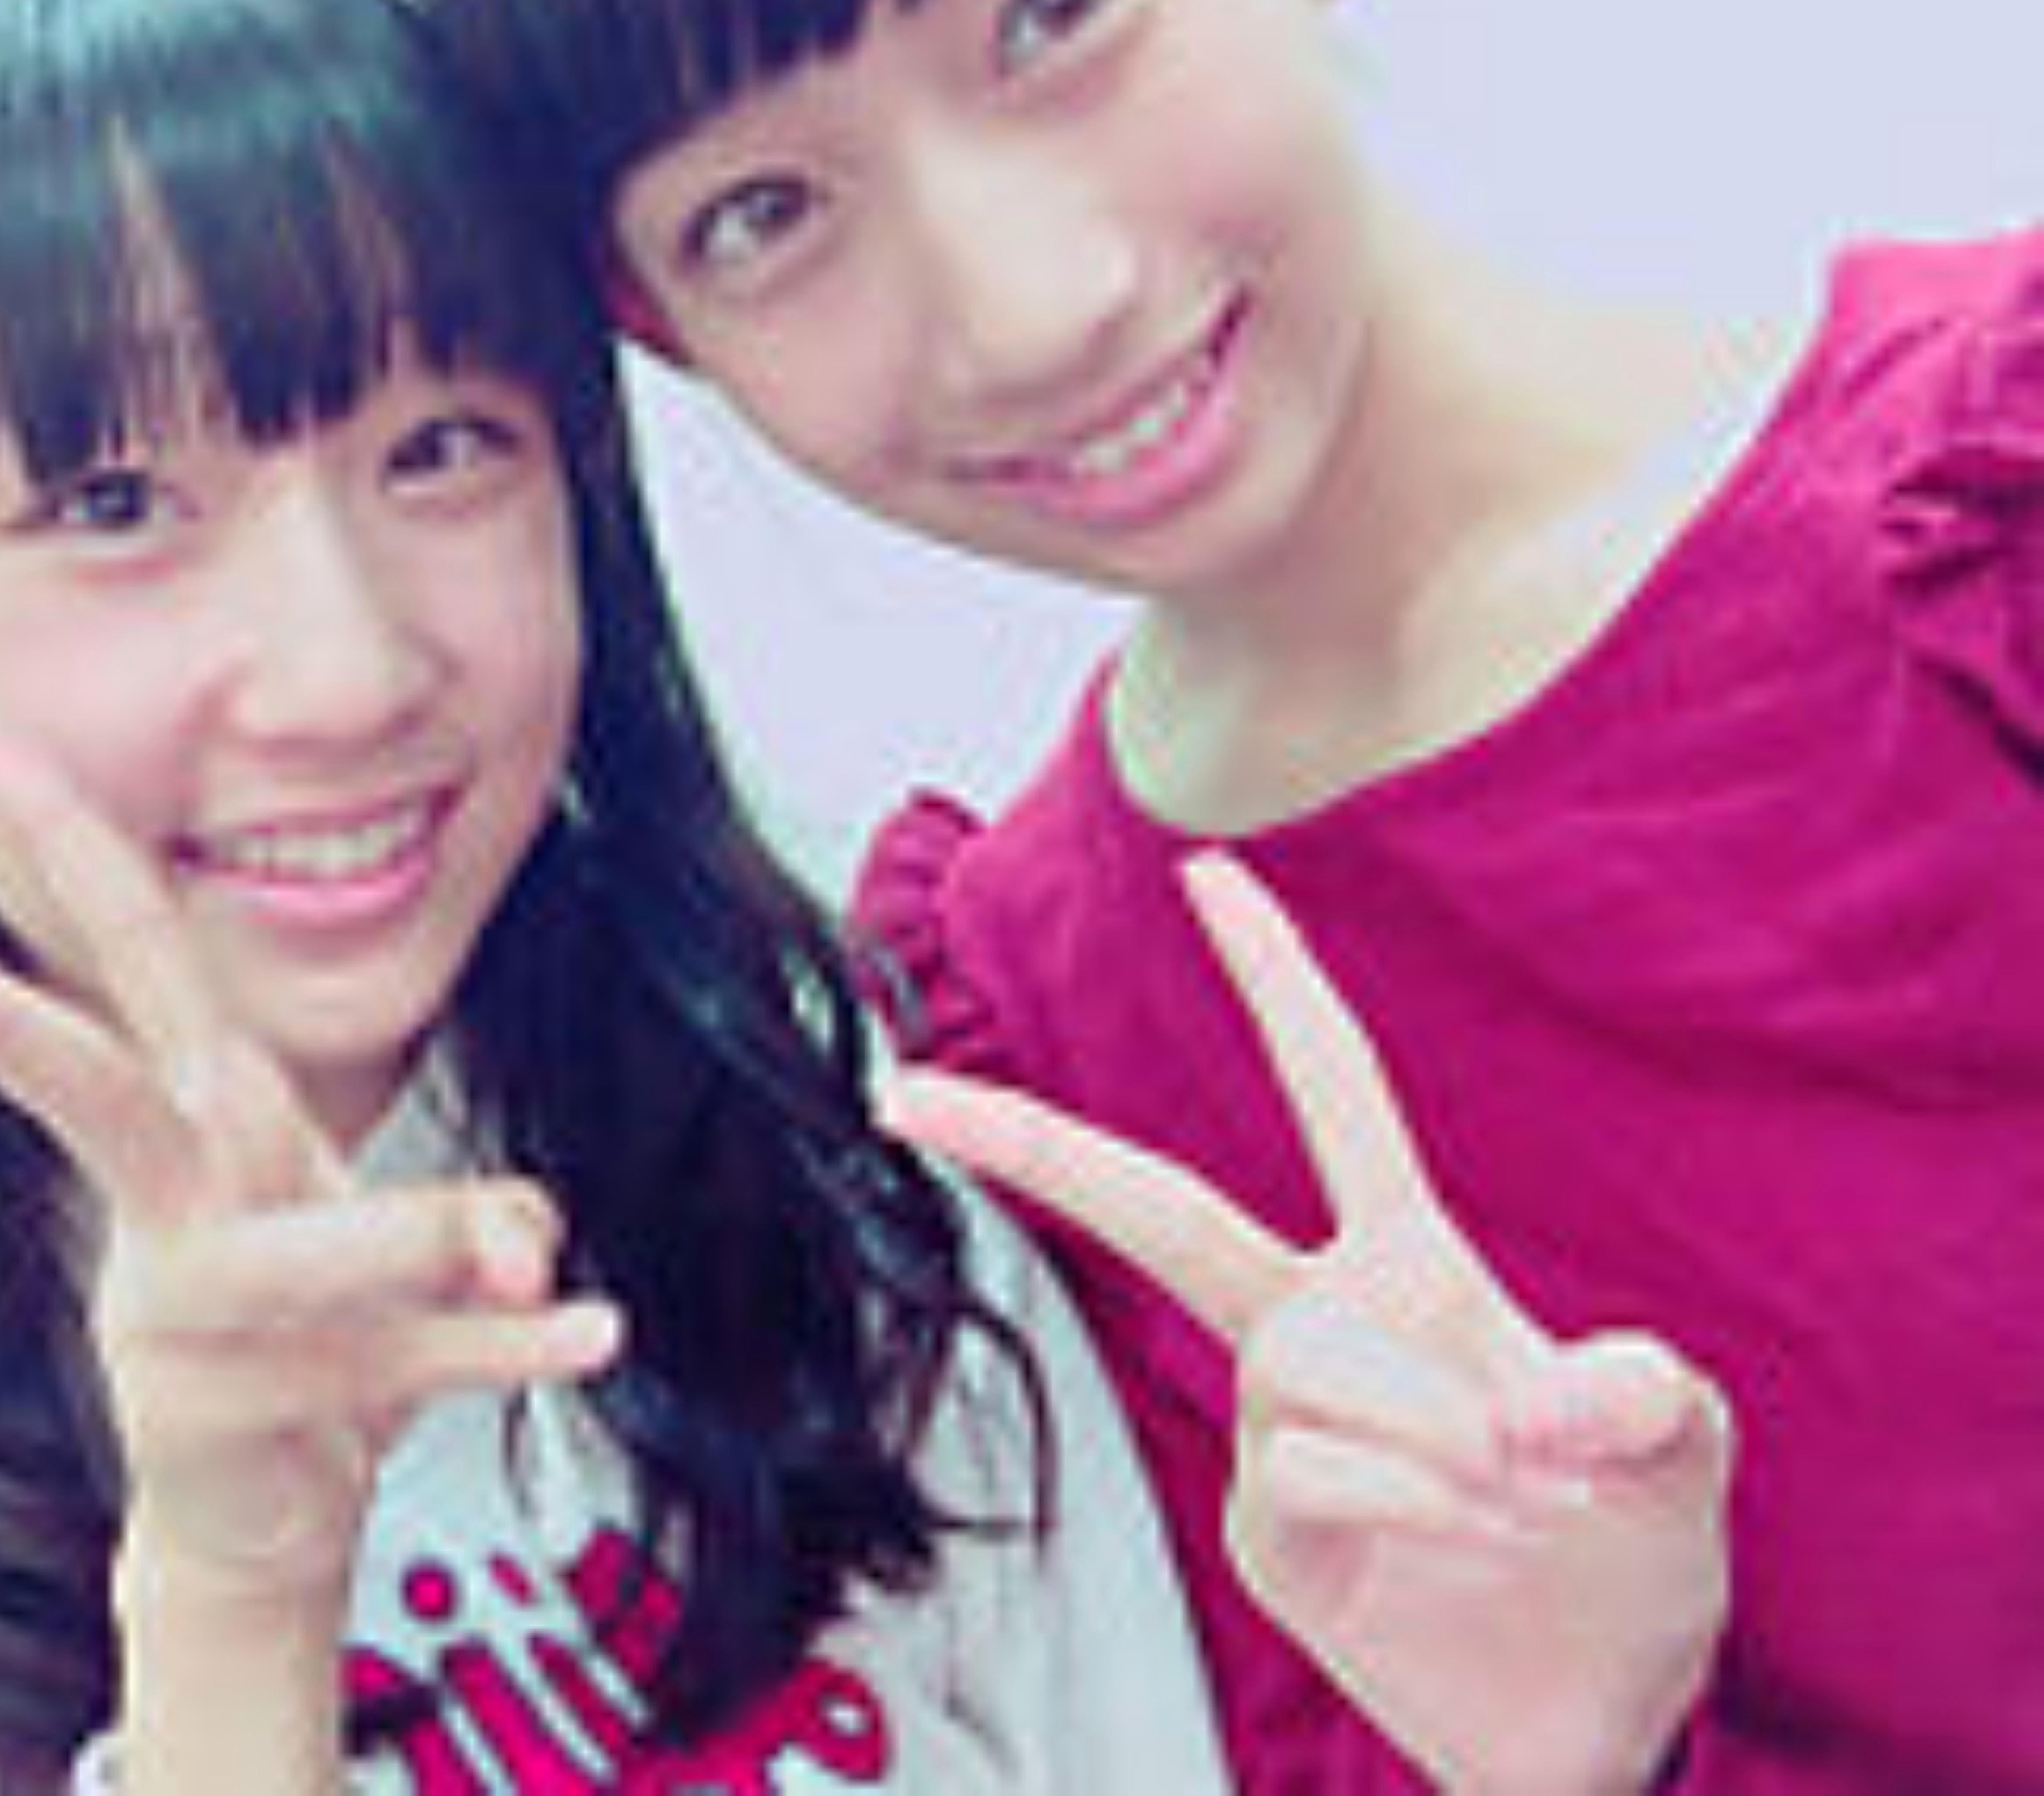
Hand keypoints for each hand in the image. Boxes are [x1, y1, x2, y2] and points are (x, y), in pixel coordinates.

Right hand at [0, 722, 621, 1607]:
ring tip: (526, 1252)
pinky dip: (510, 1347)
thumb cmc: (312, 1328)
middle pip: (79, 1083)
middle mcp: (167, 1206)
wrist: (263, 1515)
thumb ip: (484, 1217)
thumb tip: (526, 1244)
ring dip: (421, 1240)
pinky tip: (594, 1334)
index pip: (125, 948)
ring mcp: (189, 1318)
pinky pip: (409, 1361)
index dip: (56, 836)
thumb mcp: (391, 1236)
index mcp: (193, 1119)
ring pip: (299, 1250)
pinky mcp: (250, 1413)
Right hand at [881, 853, 1729, 1795]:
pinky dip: (1410, 1494)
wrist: (1592, 1712)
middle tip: (905, 1098)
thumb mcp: (1678, 1450)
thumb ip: (1641, 1396)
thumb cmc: (1626, 1554)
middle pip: (1160, 1208)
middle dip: (1029, 1144)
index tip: (1208, 872)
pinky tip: (1469, 1534)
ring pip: (1295, 1357)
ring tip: (1518, 1493)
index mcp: (1405, 1264)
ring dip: (1425, 1422)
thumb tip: (1542, 1399)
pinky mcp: (1262, 1523)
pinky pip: (1305, 1462)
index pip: (1333, 1092)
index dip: (1274, 977)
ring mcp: (1273, 1425)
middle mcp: (1314, 1323)